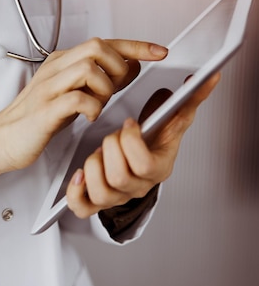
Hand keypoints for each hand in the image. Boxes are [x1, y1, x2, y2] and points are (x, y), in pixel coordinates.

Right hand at [0, 38, 169, 191]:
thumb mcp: (72, 93)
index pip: (105, 42)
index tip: (159, 51)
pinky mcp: (45, 109)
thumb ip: (98, 80)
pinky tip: (89, 116)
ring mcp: (48, 87)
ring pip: (88, 68)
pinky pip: (77, 98)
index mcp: (61, 62)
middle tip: (118, 86)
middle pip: (97, 46)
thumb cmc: (36, 118)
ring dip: (105, 88)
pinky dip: (92, 107)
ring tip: (99, 103)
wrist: (2, 138)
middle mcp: (55, 69)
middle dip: (119, 65)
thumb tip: (129, 66)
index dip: (136, 45)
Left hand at [66, 72, 220, 217]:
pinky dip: (76, 193)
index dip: (131, 141)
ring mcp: (117, 197)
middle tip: (112, 136)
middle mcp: (137, 187)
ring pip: (101, 192)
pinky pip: (82, 208)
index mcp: (157, 169)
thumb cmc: (155, 142)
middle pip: (119, 178)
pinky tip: (79, 175)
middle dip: (110, 149)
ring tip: (98, 153)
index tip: (129, 123)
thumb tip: (209, 78)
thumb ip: (190, 99)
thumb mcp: (173, 121)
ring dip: (93, 167)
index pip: (144, 164)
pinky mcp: (96, 202)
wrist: (144, 162)